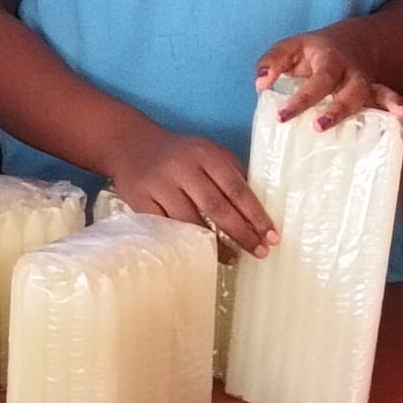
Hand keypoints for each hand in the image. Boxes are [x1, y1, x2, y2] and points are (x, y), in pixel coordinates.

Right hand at [105, 117, 277, 257]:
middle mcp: (183, 168)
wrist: (130, 144)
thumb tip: (260, 211)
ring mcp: (160, 185)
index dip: (256, 215)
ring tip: (234, 258)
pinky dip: (186, 243)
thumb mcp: (208, 153)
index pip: (236, 188)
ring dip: (216, 245)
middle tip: (260, 252)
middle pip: (217, 207)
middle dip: (242, 233)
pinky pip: (167, 228)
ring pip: (191, 222)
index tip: (272, 236)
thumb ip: (232, 174)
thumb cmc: (180, 154)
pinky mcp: (140, 201)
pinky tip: (200, 253)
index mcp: (205, 155)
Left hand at [256, 30, 402, 130]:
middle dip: (337, 109)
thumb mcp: (289, 48)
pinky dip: (396, 105)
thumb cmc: (312, 52)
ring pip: (373, 93)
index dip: (300, 99)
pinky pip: (387, 97)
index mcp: (328, 60)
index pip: (315, 80)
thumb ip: (272, 63)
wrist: (351, 42)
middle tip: (319, 127)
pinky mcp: (375, 92)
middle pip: (348, 89)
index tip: (282, 116)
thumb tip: (260, 84)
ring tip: (395, 115)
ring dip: (382, 105)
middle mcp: (350, 71)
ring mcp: (366, 82)